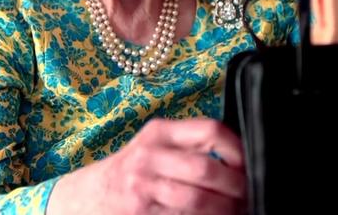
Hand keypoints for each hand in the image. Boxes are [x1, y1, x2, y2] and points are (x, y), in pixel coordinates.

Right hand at [47, 118, 245, 213]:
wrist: (89, 195)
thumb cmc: (132, 168)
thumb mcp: (156, 145)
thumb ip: (190, 144)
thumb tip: (238, 157)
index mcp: (160, 132)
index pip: (209, 130)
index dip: (237, 148)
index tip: (248, 164)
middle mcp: (150, 155)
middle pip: (206, 168)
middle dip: (236, 185)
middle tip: (248, 193)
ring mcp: (143, 187)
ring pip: (197, 200)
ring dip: (224, 209)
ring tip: (237, 210)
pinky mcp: (140, 214)